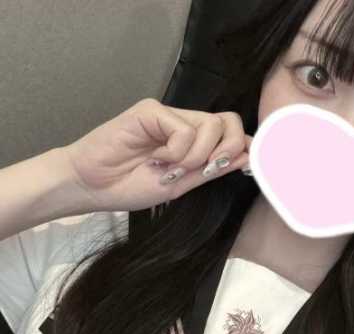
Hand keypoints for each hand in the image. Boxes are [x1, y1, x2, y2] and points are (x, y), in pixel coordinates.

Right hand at [61, 98, 251, 211]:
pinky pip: (183, 129)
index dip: (241, 147)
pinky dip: (177, 152)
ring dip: (196, 156)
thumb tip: (244, 156)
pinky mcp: (150, 111)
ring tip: (170, 169)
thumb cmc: (130, 186)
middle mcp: (184, 124)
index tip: (243, 168)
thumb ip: (210, 170)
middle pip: (229, 122)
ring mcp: (167, 115)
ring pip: (210, 125)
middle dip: (225, 151)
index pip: (231, 132)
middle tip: (204, 170)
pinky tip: (157, 160)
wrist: (92, 186)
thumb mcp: (180, 185)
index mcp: (193, 142)